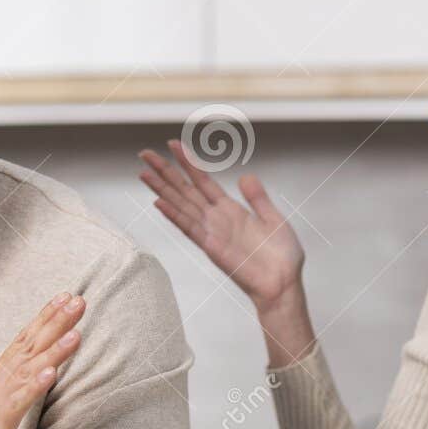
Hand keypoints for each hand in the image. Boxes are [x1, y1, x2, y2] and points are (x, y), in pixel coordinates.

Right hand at [0, 293, 84, 428]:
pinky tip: (51, 373)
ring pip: (30, 368)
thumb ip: (11, 383)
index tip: (66, 296)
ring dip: (54, 350)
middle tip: (79, 300)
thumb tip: (30, 370)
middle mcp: (0, 378)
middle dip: (56, 321)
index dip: (46, 317)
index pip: (26, 337)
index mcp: (0, 373)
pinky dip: (35, 385)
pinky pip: (19, 401)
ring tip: (76, 333)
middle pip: (31, 344)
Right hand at [138, 139, 304, 310]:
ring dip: (161, 189)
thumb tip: (245, 176)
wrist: (284, 284)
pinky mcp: (212, 247)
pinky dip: (174, 215)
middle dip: (165, 171)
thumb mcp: (273, 219)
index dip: (188, 163)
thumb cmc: (281, 257)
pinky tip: (159, 202)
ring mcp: (212, 233)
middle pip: (184, 190)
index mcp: (231, 210)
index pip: (203, 181)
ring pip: (181, 205)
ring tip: (143, 173)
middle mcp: (216, 219)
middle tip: (145, 153)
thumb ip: (258, 198)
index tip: (173, 145)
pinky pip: (189, 228)